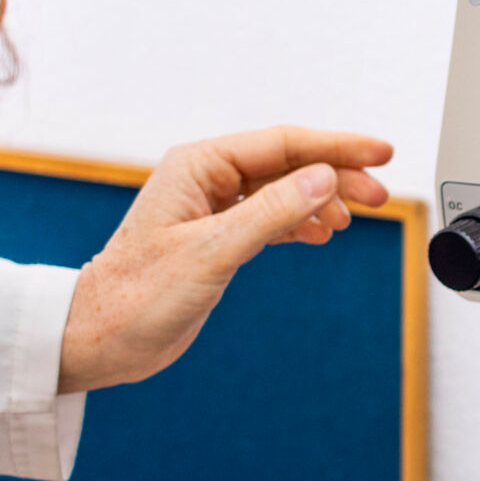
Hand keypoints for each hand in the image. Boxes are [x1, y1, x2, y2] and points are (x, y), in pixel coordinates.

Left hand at [57, 127, 393, 392]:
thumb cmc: (136, 295)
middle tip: (379, 196)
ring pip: (283, 190)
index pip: (283, 143)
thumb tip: (323, 180)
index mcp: (198, 165)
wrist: (100, 337)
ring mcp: (212, 207)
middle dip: (337, 175)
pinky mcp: (216, 237)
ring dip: (321, 200)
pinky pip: (271, 216)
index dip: (337, 146)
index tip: (380, 152)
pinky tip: (319, 234)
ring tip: (351, 220)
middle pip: (288, 163)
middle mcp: (206, 179)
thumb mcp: (211, 252)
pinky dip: (300, 222)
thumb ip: (270, 212)